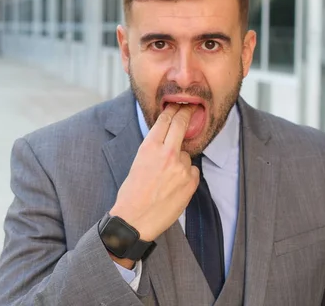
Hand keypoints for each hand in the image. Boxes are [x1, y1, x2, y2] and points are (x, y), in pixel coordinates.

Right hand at [109, 104, 199, 242]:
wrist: (136, 219)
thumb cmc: (132, 193)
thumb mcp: (138, 162)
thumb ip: (153, 149)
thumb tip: (165, 140)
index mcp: (149, 147)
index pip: (165, 120)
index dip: (173, 110)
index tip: (178, 105)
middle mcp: (167, 153)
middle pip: (181, 124)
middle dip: (186, 114)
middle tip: (191, 108)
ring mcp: (181, 167)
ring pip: (186, 154)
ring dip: (180, 159)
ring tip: (167, 177)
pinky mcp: (191, 181)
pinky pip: (192, 170)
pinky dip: (186, 175)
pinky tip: (174, 186)